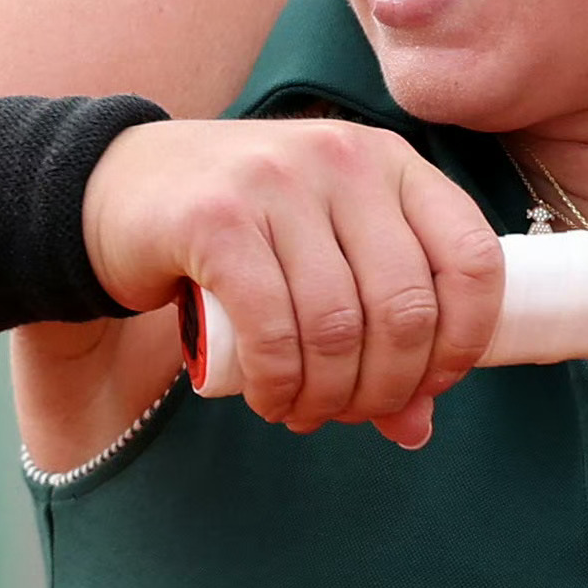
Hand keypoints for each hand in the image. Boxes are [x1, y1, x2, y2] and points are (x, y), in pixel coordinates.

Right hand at [79, 118, 502, 446]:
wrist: (114, 188)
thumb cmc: (239, 231)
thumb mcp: (323, 258)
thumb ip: (378, 330)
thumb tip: (419, 427)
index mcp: (391, 162)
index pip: (473, 258)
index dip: (465, 341)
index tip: (430, 384)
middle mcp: (345, 161)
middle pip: (407, 307)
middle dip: (387, 387)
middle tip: (355, 413)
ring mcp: (280, 182)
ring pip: (340, 326)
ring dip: (329, 396)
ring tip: (307, 413)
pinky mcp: (217, 217)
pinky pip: (274, 327)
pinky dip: (281, 384)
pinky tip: (273, 400)